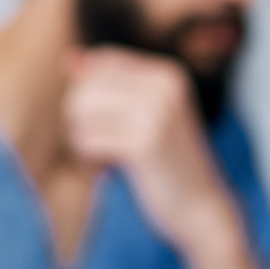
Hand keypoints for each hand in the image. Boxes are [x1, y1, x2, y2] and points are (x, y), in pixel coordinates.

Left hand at [62, 48, 239, 262]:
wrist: (201, 210)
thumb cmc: (165, 164)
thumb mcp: (142, 116)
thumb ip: (107, 85)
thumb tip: (68, 58)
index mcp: (166, 74)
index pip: (101, 62)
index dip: (89, 95)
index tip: (105, 124)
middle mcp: (163, 87)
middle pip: (84, 87)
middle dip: (80, 120)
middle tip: (99, 147)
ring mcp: (155, 113)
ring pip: (79, 111)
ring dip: (81, 141)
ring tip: (103, 158)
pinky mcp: (143, 143)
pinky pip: (86, 140)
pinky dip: (87, 159)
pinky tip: (106, 171)